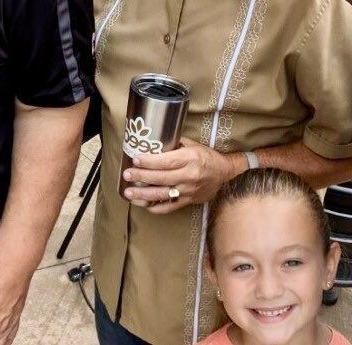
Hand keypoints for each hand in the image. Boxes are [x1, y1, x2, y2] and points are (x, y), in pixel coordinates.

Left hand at [122, 138, 242, 214]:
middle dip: (141, 176)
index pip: (166, 161)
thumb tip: (152, 143)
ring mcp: (189, 190)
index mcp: (191, 158)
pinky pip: (170, 207)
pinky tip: (144, 204)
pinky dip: (156, 208)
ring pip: (163, 194)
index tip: (135, 160)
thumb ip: (173, 144)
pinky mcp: (188, 201)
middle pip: (161, 178)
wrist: (224, 173)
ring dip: (143, 194)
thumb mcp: (192, 144)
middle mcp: (189, 175)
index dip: (149, 161)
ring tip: (129, 193)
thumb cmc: (206, 156)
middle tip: (126, 175)